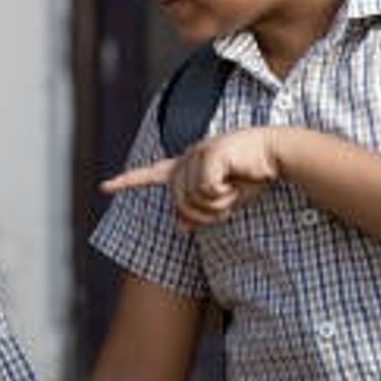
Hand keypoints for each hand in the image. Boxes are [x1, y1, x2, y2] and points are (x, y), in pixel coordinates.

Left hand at [102, 127, 282, 230]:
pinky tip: (236, 181)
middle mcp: (186, 157)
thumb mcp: (225, 200)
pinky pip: (207, 191)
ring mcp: (196, 153)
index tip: (104, 187)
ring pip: (192, 200)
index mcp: (187, 165)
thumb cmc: (252, 175)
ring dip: (218, 205)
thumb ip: (201, 212)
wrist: (276, 154)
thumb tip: (180, 227)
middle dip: (204, 214)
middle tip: (227, 203)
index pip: (151, 175)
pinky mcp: (209, 154)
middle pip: (179, 203)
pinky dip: (224, 196)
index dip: (127, 182)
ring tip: (234, 188)